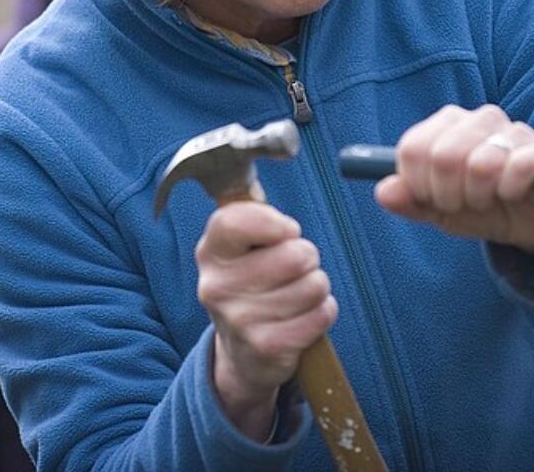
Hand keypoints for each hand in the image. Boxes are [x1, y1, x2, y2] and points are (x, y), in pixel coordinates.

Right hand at [195, 201, 336, 439]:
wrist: (241, 354)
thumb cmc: (252, 285)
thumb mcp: (241, 249)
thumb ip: (255, 216)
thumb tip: (276, 180)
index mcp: (210, 252)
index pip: (236, 221)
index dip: (274, 223)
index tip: (286, 231)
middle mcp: (217, 286)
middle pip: (294, 254)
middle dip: (307, 257)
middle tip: (295, 269)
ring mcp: (240, 319)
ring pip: (314, 285)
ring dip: (317, 288)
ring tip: (298, 294)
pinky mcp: (267, 347)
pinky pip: (321, 314)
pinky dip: (323, 313)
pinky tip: (304, 317)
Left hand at [374, 104, 533, 276]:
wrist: (528, 223)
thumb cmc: (478, 206)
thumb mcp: (436, 209)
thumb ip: (408, 200)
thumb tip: (383, 191)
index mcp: (447, 124)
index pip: (413, 148)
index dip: (418, 184)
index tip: (431, 198)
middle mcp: (480, 119)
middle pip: (444, 156)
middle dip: (448, 195)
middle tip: (461, 204)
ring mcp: (514, 131)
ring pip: (481, 164)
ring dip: (479, 197)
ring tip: (487, 200)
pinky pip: (518, 167)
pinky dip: (509, 191)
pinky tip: (512, 195)